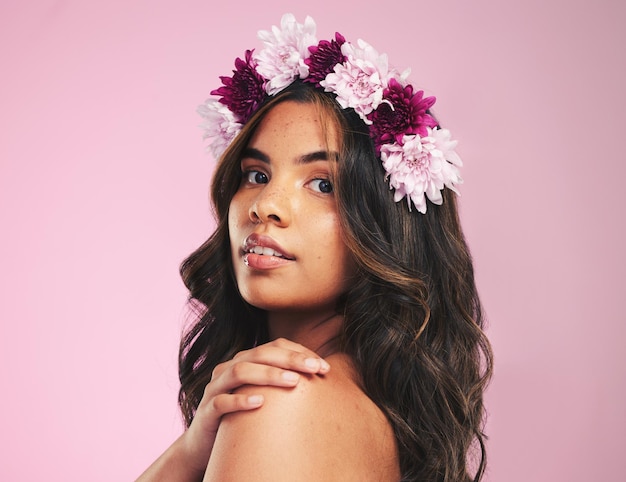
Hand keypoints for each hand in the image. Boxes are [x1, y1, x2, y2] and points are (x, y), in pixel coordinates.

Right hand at [180, 338, 329, 474]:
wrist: (204, 444)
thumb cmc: (241, 416)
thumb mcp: (263, 395)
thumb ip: (283, 383)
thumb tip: (323, 378)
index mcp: (244, 361)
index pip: (275, 346)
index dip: (300, 352)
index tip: (324, 365)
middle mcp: (228, 369)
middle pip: (260, 354)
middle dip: (290, 359)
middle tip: (315, 367)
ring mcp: (215, 389)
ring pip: (240, 372)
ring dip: (269, 374)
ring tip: (293, 381)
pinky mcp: (206, 412)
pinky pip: (221, 402)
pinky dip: (241, 400)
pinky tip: (260, 403)